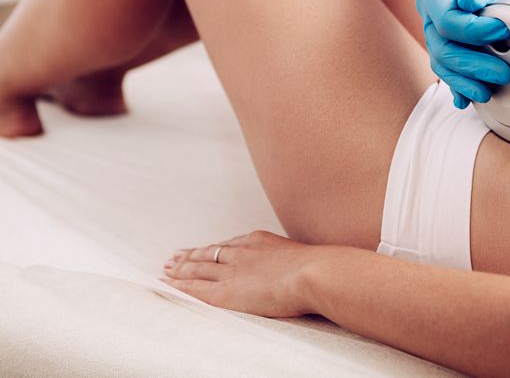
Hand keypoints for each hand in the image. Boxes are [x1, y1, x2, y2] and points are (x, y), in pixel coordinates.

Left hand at [161, 230, 319, 317]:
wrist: (312, 273)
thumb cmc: (318, 269)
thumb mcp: (304, 256)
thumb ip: (294, 261)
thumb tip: (304, 265)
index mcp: (259, 241)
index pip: (229, 245)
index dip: (214, 248)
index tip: (204, 249)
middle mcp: (240, 252)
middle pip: (209, 253)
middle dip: (191, 255)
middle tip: (175, 256)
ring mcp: (231, 271)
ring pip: (197, 268)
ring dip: (180, 268)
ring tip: (167, 268)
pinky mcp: (224, 292)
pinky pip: (195, 288)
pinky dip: (179, 285)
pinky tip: (168, 284)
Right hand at [416, 0, 509, 107]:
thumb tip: (472, 3)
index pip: (445, 20)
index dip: (472, 32)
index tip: (500, 32)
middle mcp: (432, 5)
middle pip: (442, 47)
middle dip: (471, 65)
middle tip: (502, 74)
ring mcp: (442, 18)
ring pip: (444, 58)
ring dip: (464, 79)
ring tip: (488, 93)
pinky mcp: (457, 27)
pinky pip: (452, 57)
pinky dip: (458, 80)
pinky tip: (466, 100)